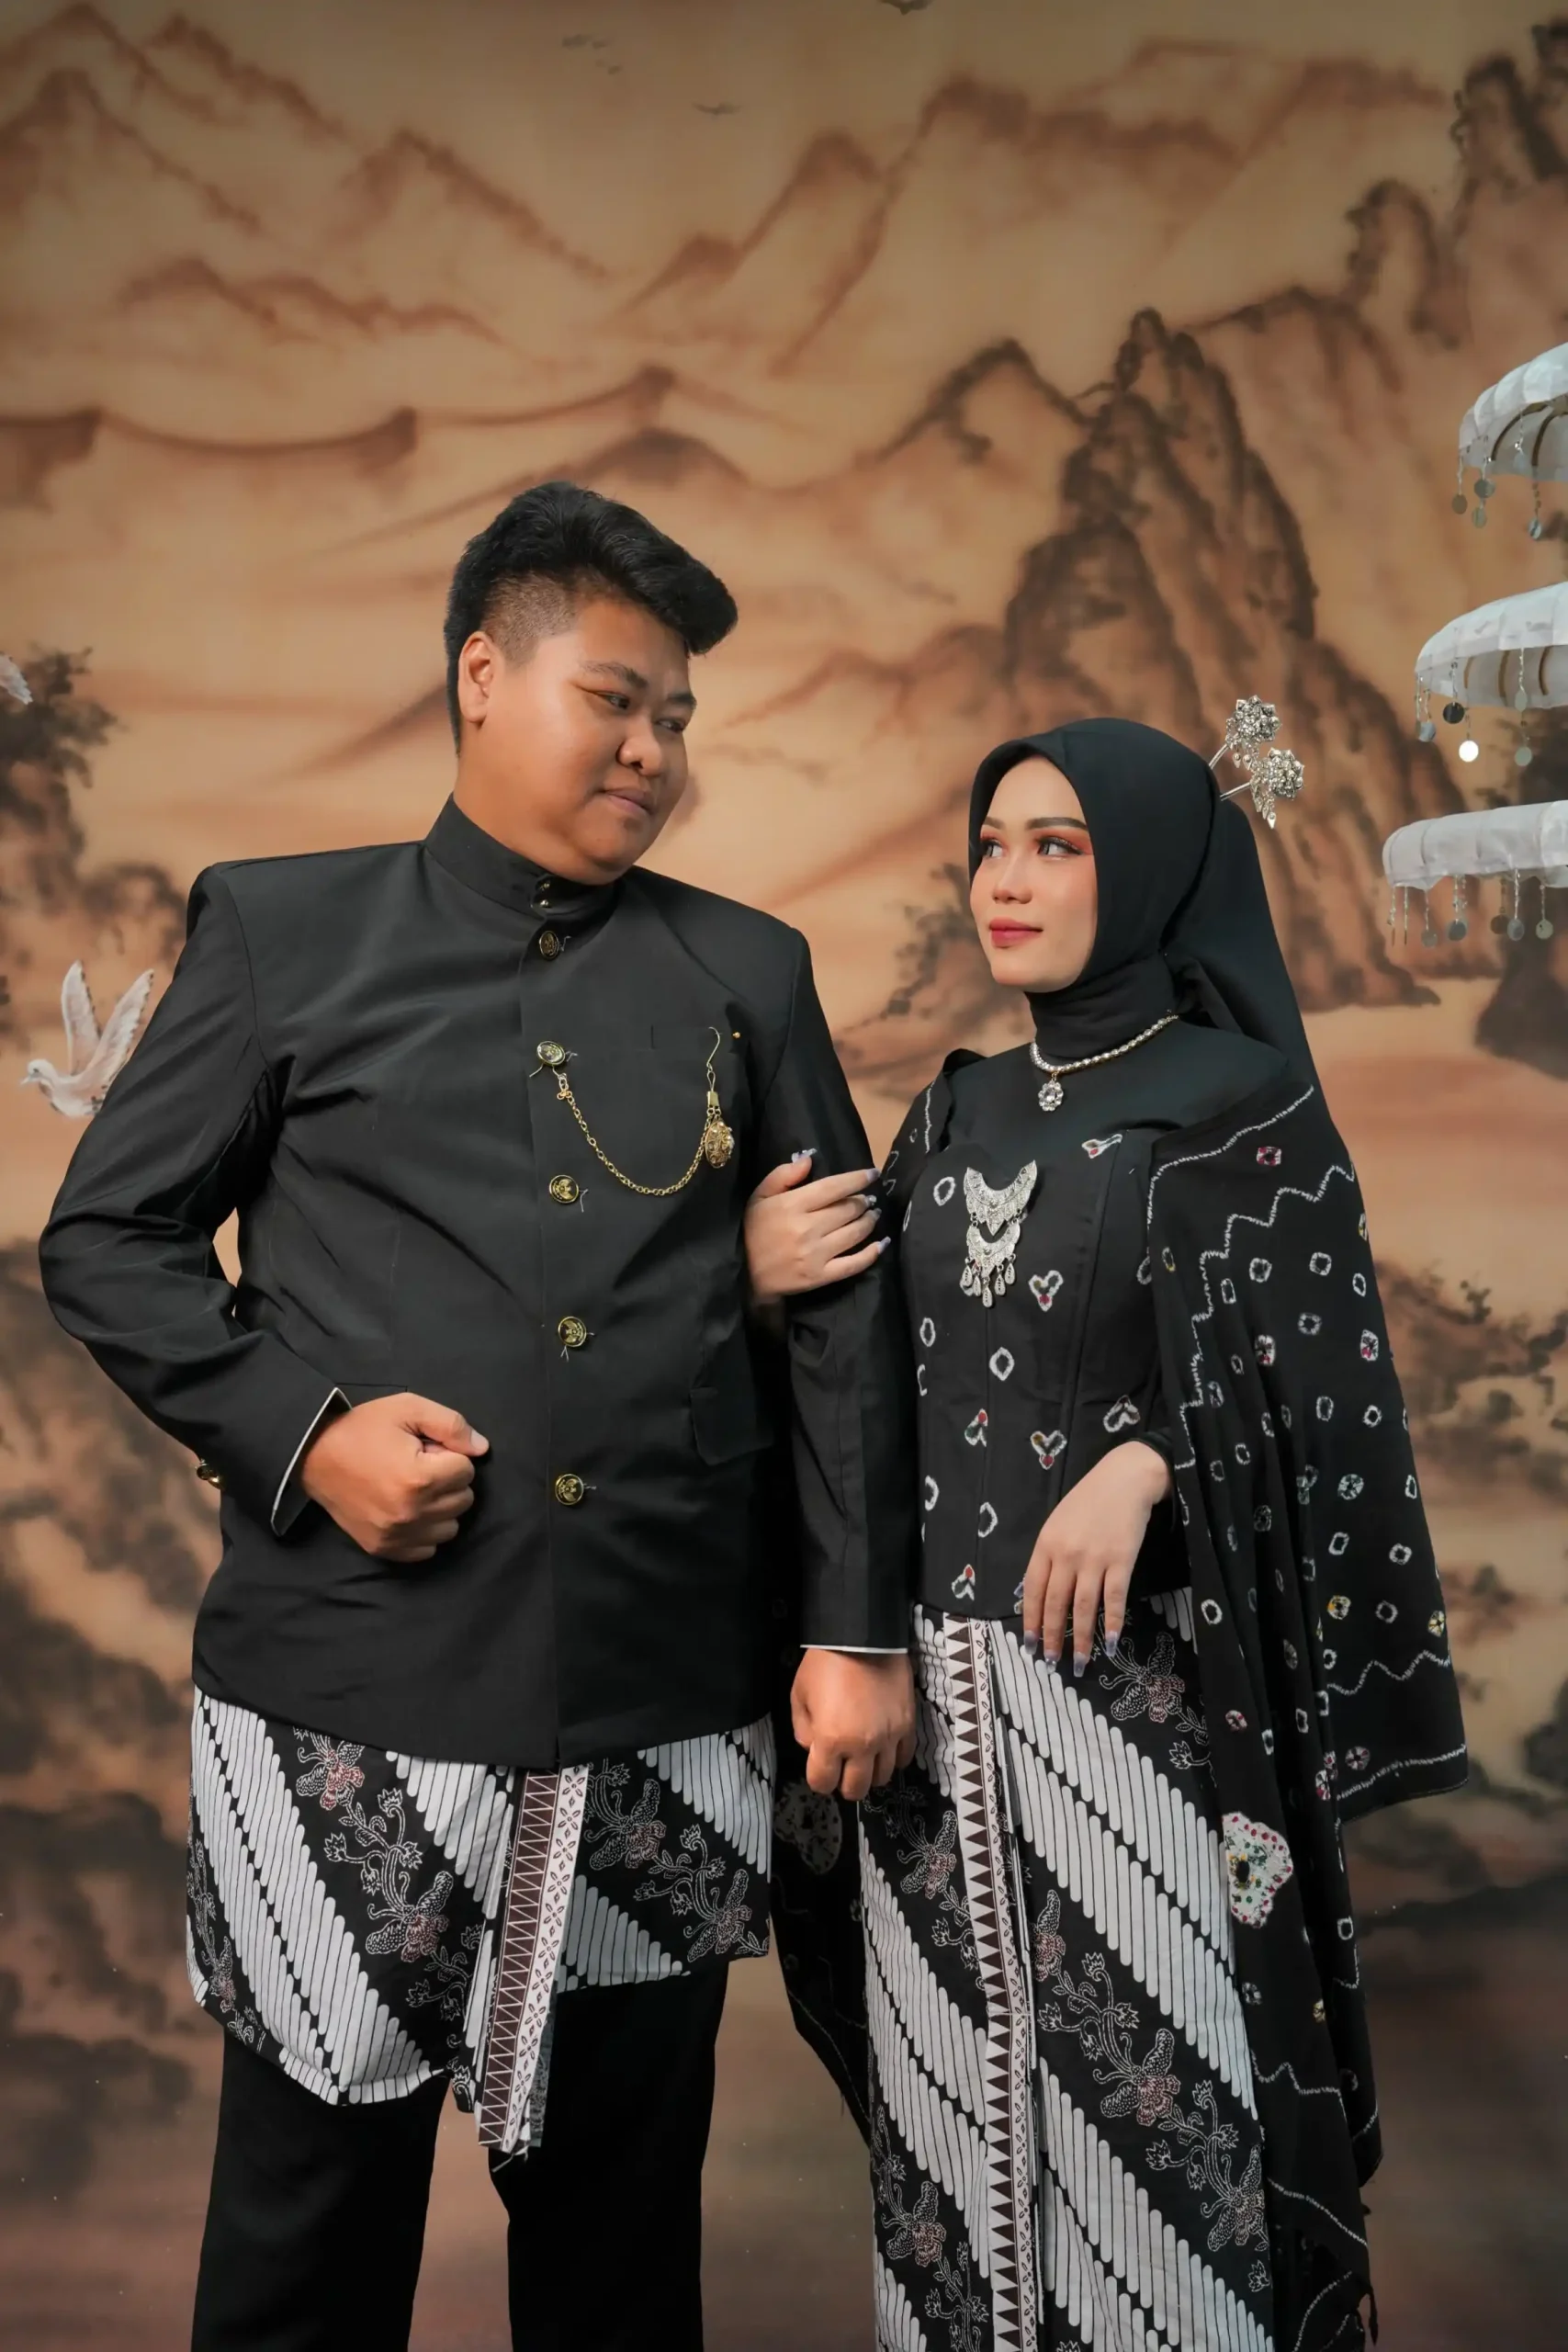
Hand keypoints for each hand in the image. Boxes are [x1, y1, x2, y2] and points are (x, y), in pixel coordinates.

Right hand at [300, 1393, 489, 1562]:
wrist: (314, 1456)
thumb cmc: (363, 1429)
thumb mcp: (407, 1409)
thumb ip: (451, 1425)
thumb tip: (482, 1449)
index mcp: (419, 1479)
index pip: (467, 1470)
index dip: (449, 1454)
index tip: (425, 1449)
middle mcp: (411, 1514)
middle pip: (463, 1499)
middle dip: (447, 1479)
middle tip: (418, 1466)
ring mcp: (397, 1536)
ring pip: (450, 1526)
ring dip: (440, 1507)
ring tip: (413, 1488)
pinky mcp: (384, 1549)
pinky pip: (428, 1549)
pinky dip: (425, 1531)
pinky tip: (407, 1510)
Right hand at [745, 1153, 885, 1303]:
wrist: (745, 1275)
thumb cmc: (753, 1231)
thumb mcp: (758, 1197)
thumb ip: (783, 1175)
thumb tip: (809, 1158)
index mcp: (792, 1205)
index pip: (833, 1187)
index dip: (857, 1179)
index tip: (873, 1174)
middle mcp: (807, 1228)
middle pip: (848, 1209)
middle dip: (863, 1202)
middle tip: (868, 1199)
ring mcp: (816, 1254)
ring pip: (855, 1233)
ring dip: (869, 1221)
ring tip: (873, 1215)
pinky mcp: (821, 1276)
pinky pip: (854, 1264)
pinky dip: (872, 1253)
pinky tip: (881, 1244)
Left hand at [790, 1649, 915, 1800]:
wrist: (862, 1637)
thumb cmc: (824, 1664)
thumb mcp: (799, 1696)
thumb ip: (803, 1730)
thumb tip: (814, 1748)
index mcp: (831, 1739)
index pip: (822, 1783)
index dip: (818, 1779)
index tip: (820, 1768)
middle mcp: (862, 1745)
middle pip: (855, 1789)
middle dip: (844, 1783)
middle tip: (842, 1768)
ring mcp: (888, 1737)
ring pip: (882, 1778)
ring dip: (869, 1772)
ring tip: (863, 1758)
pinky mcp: (907, 1725)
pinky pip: (904, 1758)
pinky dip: (893, 1759)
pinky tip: (884, 1749)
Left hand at [1020, 1441, 1171, 1675]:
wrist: (1124, 1479)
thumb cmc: (1089, 1500)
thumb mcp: (1058, 1523)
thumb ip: (1049, 1555)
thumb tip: (1040, 1592)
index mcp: (1046, 1544)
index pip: (1032, 1589)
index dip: (1030, 1619)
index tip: (1029, 1643)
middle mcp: (1066, 1554)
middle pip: (1055, 1603)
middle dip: (1051, 1636)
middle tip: (1051, 1661)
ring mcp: (1094, 1558)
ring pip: (1083, 1607)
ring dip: (1081, 1638)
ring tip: (1079, 1662)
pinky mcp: (1121, 1561)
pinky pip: (1114, 1598)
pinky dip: (1112, 1622)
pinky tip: (1110, 1642)